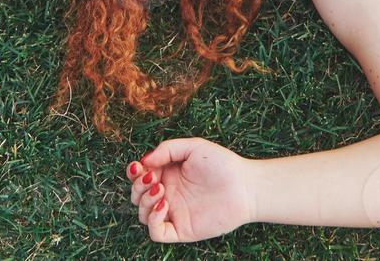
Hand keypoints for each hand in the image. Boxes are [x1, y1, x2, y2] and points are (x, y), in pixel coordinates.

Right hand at [125, 137, 253, 242]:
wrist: (245, 187)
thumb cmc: (222, 164)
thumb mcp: (193, 147)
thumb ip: (167, 149)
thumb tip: (144, 161)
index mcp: (169, 174)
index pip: (140, 176)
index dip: (134, 172)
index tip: (139, 166)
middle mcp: (168, 194)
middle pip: (137, 196)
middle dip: (137, 187)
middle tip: (151, 178)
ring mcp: (174, 213)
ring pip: (142, 214)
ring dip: (144, 201)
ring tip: (160, 189)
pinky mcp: (181, 229)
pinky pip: (157, 232)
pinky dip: (153, 220)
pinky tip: (164, 205)